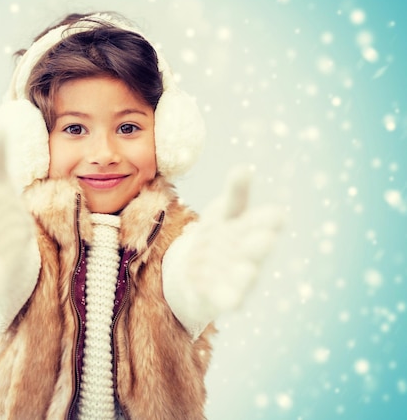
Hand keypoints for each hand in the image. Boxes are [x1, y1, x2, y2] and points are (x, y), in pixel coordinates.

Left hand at [190, 167, 283, 314]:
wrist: (191, 274)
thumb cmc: (217, 237)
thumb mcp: (223, 212)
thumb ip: (236, 192)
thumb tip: (244, 168)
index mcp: (248, 230)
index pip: (260, 221)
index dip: (268, 220)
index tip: (278, 214)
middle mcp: (247, 255)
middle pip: (254, 250)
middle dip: (259, 244)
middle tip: (266, 237)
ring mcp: (235, 277)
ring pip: (244, 277)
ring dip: (246, 274)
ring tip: (247, 269)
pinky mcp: (220, 296)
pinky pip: (226, 300)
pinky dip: (230, 299)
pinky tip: (233, 302)